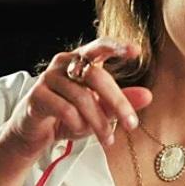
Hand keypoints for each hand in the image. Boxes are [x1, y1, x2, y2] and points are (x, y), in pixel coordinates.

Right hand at [3, 38, 152, 159]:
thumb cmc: (70, 116)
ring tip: (107, 139)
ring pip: (82, 97)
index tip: (136, 51)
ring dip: (98, 122)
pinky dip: (77, 123)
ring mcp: (48, 78)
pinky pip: (64, 109)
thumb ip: (122, 102)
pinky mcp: (36, 96)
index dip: (116, 46)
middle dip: (117, 102)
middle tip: (132, 124)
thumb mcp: (100, 110)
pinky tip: (78, 130)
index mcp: (81, 60)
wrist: (36, 133)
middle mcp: (64, 63)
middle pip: (96, 76)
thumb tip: (148, 95)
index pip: (99, 46)